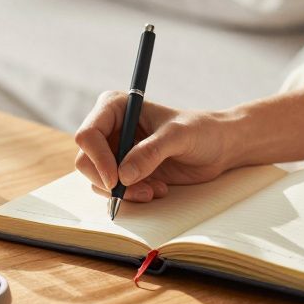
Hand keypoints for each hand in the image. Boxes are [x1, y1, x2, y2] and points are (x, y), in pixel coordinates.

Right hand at [73, 91, 235, 201]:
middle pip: (86, 160)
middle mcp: (110, 129)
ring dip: (124, 191)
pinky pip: (113, 190)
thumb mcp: (178, 137)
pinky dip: (132, 196)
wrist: (217, 147)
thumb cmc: (200, 131)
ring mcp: (116, 152)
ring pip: (97, 179)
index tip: (116, 179)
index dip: (98, 159)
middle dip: (109, 180)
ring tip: (155, 189)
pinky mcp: (125, 171)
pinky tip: (157, 189)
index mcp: (116, 108)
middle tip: (138, 190)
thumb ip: (150, 152)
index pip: (88, 134)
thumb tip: (123, 175)